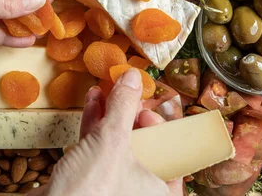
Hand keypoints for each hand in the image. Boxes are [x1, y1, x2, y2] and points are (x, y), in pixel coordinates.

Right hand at [33, 69, 182, 195]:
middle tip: (123, 92)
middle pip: (142, 143)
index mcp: (159, 189)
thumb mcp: (112, 140)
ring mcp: (113, 184)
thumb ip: (123, 106)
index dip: (159, 126)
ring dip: (109, 115)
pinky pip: (98, 149)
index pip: (171, 152)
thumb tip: (132, 77)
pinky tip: (92, 103)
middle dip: (129, 113)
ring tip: (104, 90)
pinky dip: (94, 126)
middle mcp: (140, 189)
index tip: (143, 108)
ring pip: (117, 144)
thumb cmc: (91, 189)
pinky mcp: (90, 180)